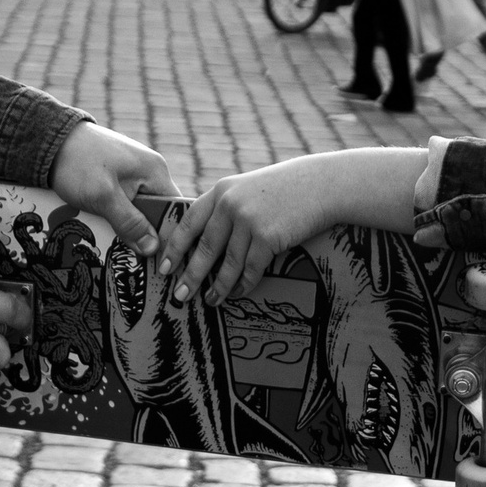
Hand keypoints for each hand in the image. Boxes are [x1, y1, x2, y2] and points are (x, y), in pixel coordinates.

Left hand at [51, 122, 176, 258]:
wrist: (50, 140)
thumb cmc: (78, 162)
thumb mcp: (104, 196)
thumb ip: (129, 222)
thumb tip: (152, 249)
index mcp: (156, 172)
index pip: (175, 210)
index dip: (170, 234)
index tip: (162, 259)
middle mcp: (149, 172)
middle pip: (156, 213)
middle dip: (144, 234)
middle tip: (133, 257)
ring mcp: (132, 175)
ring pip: (137, 211)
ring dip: (125, 226)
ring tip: (114, 243)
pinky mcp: (116, 178)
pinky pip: (123, 204)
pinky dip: (114, 216)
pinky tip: (103, 226)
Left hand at [159, 148, 428, 306]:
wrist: (321, 185)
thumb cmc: (285, 189)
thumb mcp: (248, 189)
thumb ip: (226, 208)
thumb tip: (204, 240)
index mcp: (221, 192)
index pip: (188, 223)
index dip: (174, 248)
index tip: (164, 268)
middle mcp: (230, 205)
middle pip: (204, 249)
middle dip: (190, 275)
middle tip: (180, 296)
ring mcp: (249, 221)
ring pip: (227, 264)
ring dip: (218, 287)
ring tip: (212, 301)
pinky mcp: (268, 238)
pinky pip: (250, 269)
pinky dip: (243, 284)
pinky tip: (238, 293)